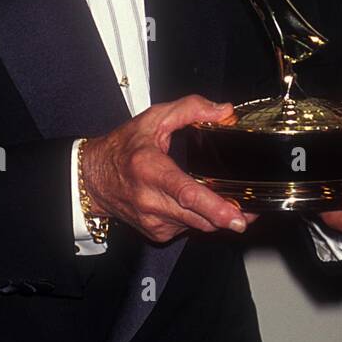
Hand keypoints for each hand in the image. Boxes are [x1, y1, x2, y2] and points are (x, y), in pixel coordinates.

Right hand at [82, 95, 254, 243]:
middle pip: (199, 217)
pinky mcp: (156, 233)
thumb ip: (190, 109)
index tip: (236, 216)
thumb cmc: (121, 148)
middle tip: (250, 210)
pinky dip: (198, 218)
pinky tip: (197, 204)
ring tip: (229, 203)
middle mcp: (151, 200)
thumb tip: (224, 111)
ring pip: (197, 226)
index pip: (186, 193)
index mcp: (150, 170)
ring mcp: (153, 221)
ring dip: (215, 217)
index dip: (215, 207)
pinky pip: (187, 228)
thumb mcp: (153, 118)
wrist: (91, 179)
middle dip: (228, 216)